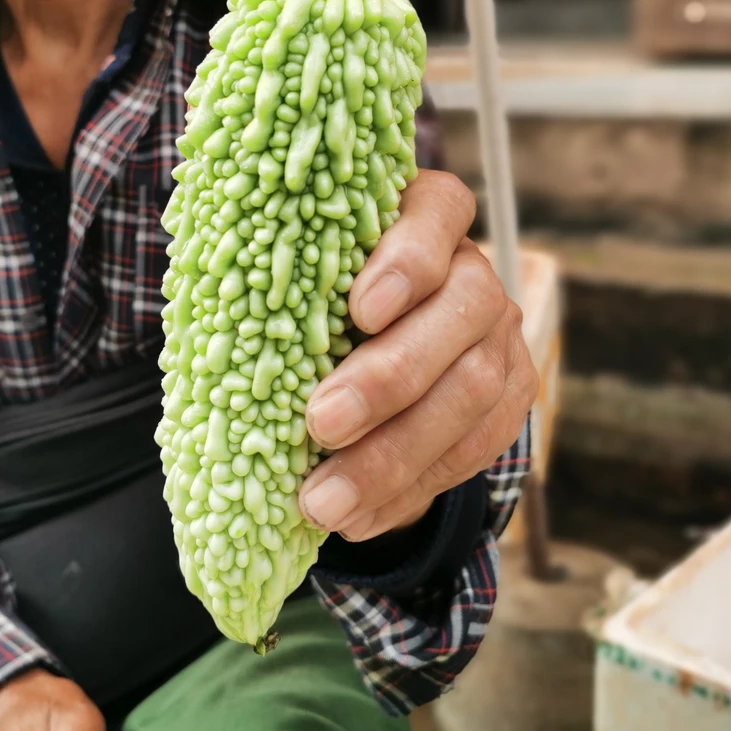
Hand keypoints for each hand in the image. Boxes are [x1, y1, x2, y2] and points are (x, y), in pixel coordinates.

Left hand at [298, 171, 536, 541]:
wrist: (375, 355)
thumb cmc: (316, 301)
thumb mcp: (302, 281)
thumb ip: (284, 289)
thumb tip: (220, 337)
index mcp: (423, 217)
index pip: (439, 212)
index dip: (407, 261)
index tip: (357, 310)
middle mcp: (472, 270)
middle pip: (463, 310)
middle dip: (389, 376)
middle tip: (321, 423)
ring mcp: (499, 335)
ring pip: (474, 390)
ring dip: (394, 455)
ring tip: (324, 501)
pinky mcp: (510, 397)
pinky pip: (475, 450)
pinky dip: (411, 489)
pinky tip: (357, 518)